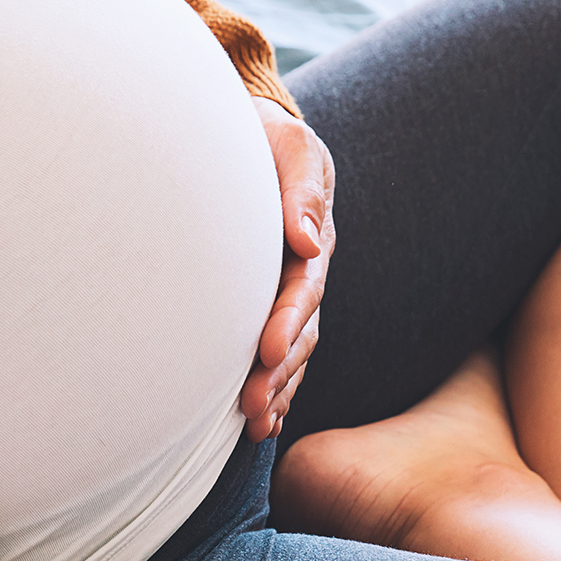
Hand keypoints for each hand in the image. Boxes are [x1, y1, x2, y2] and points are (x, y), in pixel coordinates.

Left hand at [242, 96, 335, 442]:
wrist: (249, 136)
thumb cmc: (265, 137)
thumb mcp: (289, 146)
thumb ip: (300, 188)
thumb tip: (303, 238)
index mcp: (311, 238)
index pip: (303, 288)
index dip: (287, 322)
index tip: (266, 352)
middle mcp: (305, 272)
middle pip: (300, 331)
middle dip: (280, 372)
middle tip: (253, 406)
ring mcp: (290, 292)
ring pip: (291, 350)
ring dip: (277, 389)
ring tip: (256, 424)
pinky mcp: (271, 304)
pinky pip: (279, 351)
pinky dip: (276, 387)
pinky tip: (262, 421)